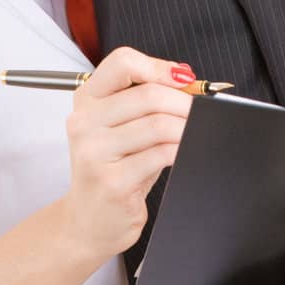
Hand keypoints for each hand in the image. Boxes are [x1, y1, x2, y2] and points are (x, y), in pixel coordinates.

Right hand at [62, 49, 192, 260]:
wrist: (88, 221)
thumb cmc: (114, 169)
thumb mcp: (122, 127)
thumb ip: (145, 99)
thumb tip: (186, 78)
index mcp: (86, 100)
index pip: (122, 62)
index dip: (159, 66)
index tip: (183, 79)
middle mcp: (84, 122)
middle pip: (149, 95)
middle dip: (184, 102)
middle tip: (201, 112)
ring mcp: (95, 153)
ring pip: (158, 124)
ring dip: (186, 127)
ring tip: (196, 133)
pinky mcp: (113, 181)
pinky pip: (160, 154)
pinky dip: (181, 150)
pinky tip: (184, 153)